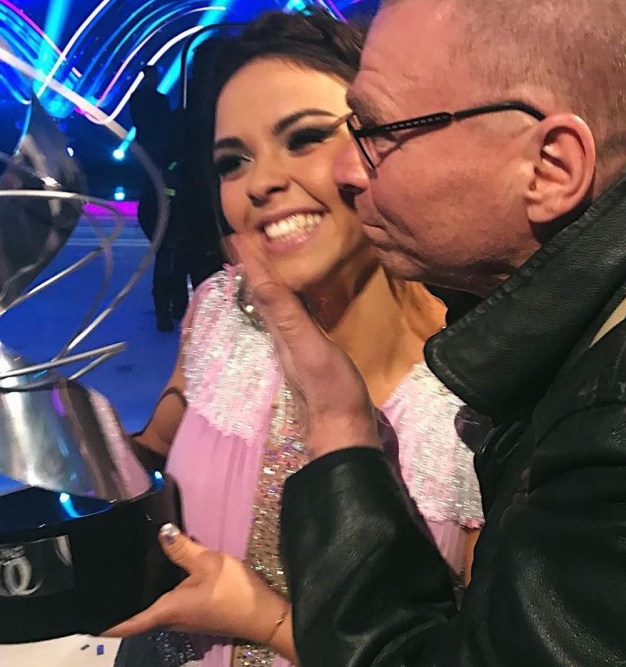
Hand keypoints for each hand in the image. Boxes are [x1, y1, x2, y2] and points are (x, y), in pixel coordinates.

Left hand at [103, 525, 284, 642]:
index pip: (128, 622)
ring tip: (127, 570)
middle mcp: (170, 619)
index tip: (86, 616)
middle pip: (138, 614)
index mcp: (166, 610)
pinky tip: (161, 572)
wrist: (264, 614)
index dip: (106, 622)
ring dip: (141, 595)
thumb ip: (182, 548)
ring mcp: (184, 618)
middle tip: (105, 579)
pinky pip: (168, 602)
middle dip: (121, 602)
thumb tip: (160, 531)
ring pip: (153, 607)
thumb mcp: (208, 564)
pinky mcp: (196, 612)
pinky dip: (158, 591)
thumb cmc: (233, 592)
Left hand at [230, 234, 379, 457]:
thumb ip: (285, 313)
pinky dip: (293, 299)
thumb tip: (257, 275)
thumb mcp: (306, 345)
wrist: (346, 432)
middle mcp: (282, 336)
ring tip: (272, 258)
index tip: (237, 233)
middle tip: (250, 239)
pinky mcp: (315, 355)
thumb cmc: (329, 389)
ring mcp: (298, 347)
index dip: (250, 260)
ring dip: (271, 280)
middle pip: (263, 294)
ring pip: (278, 306)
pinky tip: (303, 297)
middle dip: (256, 266)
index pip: (259, 287)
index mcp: (278, 331)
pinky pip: (297, 317)